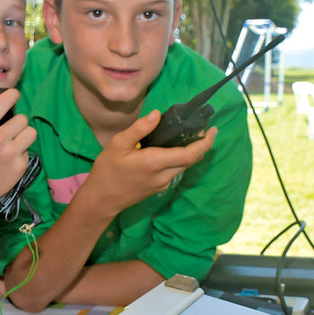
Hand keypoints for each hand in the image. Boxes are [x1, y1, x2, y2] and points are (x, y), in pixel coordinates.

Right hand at [0, 89, 36, 205]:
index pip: (6, 101)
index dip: (12, 95)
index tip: (14, 95)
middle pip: (22, 118)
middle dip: (17, 123)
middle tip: (9, 129)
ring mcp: (11, 153)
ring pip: (30, 132)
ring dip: (22, 136)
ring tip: (12, 143)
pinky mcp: (20, 166)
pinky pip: (28, 151)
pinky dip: (20, 154)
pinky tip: (8, 160)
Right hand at [83, 110, 215, 215]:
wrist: (101, 199)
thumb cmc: (107, 170)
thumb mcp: (117, 145)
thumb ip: (139, 129)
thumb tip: (157, 115)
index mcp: (155, 162)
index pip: (190, 154)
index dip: (206, 142)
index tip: (213, 130)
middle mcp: (164, 175)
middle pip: (191, 160)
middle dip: (201, 146)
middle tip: (202, 130)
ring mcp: (162, 184)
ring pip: (184, 167)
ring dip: (190, 153)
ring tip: (187, 137)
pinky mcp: (158, 188)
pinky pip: (174, 172)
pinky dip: (179, 160)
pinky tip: (170, 151)